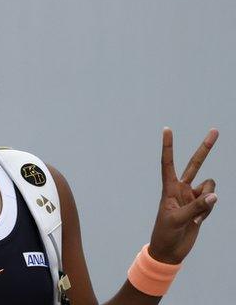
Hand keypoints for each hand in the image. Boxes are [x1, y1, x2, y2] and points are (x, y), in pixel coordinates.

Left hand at [149, 127, 218, 263]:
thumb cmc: (165, 233)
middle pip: (195, 164)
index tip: (166, 129)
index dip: (168, 146)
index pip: (168, 163)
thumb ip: (196, 207)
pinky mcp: (201, 206)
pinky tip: (197, 222)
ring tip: (195, 216)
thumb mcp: (178, 220)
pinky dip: (208, 211)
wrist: (170, 251)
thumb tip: (214, 194)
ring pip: (210, 186)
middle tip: (215, 131)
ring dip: (207, 200)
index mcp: (169, 188)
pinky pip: (212, 201)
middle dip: (205, 148)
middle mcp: (181, 188)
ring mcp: (192, 197)